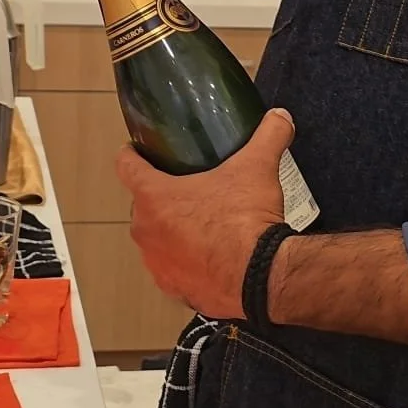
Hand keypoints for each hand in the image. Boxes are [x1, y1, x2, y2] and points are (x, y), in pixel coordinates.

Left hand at [118, 109, 294, 317]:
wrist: (260, 278)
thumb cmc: (245, 221)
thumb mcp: (258, 168)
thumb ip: (268, 136)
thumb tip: (280, 118)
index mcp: (155, 196)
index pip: (127, 167)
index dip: (132, 155)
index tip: (137, 151)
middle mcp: (147, 231)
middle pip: (143, 205)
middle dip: (161, 197)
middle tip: (189, 189)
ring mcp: (158, 264)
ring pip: (156, 240)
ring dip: (171, 232)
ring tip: (201, 225)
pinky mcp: (174, 289)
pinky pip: (174, 270)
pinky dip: (186, 263)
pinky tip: (209, 256)